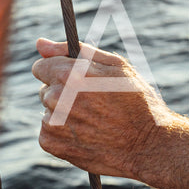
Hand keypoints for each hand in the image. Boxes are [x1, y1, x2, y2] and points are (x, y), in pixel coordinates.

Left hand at [32, 38, 171, 178]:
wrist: (148, 145)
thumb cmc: (138, 102)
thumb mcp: (117, 67)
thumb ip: (77, 51)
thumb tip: (40, 43)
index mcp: (69, 74)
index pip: (41, 66)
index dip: (60, 71)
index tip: (76, 81)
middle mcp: (55, 97)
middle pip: (45, 89)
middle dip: (64, 93)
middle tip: (94, 104)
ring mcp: (52, 122)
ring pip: (48, 111)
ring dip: (64, 114)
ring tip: (95, 121)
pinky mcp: (51, 143)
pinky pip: (49, 132)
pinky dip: (64, 134)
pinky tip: (88, 135)